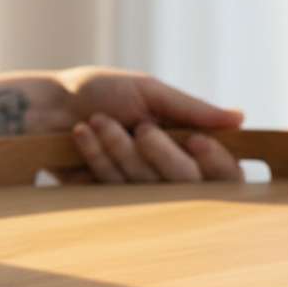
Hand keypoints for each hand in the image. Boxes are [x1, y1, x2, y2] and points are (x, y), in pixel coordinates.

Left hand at [53, 65, 244, 183]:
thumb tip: (239, 119)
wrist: (48, 107)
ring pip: (146, 182)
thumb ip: (191, 110)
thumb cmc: (98, 91)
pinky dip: (98, 155)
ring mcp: (138, 185)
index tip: (198, 143)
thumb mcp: (148, 91)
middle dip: (159, 153)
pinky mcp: (108, 195)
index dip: (216, 162)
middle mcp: (167, 167)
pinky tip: (83, 133)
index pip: (224, 170)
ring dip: (120, 147)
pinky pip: (114, 185)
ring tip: (97, 120)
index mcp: (186, 140)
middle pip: (186, 181)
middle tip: (140, 127)